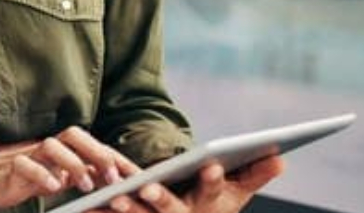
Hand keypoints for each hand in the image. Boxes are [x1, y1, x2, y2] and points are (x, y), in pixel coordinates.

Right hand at [0, 127, 135, 208]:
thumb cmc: (23, 176)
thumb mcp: (57, 177)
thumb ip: (81, 175)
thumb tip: (113, 180)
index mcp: (61, 150)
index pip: (93, 146)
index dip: (117, 159)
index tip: (139, 177)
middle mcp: (47, 147)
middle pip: (75, 136)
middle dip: (98, 154)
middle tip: (115, 178)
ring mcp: (28, 154)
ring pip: (52, 146)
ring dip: (73, 164)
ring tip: (85, 186)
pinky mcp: (10, 167)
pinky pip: (25, 165)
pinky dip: (41, 174)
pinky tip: (53, 188)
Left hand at [92, 156, 284, 212]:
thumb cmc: (213, 201)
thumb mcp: (236, 189)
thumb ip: (256, 173)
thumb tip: (280, 157)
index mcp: (208, 205)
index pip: (211, 191)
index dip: (211, 180)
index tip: (209, 165)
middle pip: (171, 210)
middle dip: (162, 200)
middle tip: (149, 189)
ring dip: (128, 209)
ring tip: (115, 199)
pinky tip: (84, 209)